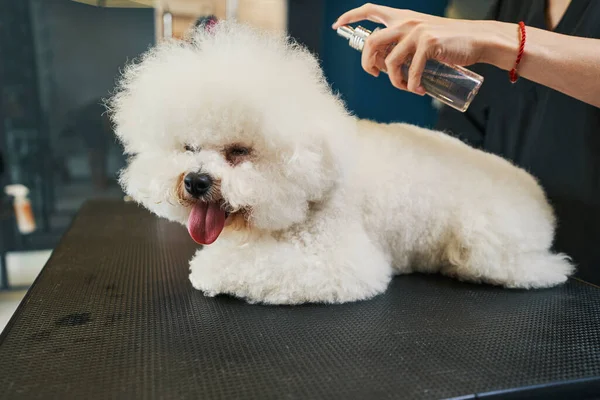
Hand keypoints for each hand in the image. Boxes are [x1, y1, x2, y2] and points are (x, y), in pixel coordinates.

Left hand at [332, 3, 494, 93]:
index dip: (351, 16)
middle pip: (371, 42)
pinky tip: (417, 90)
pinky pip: (410, 70)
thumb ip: (404, 45)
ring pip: (389, 61)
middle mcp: (406, 21)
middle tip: (375, 74)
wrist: (478, 39)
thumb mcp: (422, 38)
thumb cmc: (449, 43)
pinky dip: (411, 85)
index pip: (371, 10)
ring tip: (405, 87)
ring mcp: (417, 32)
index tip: (337, 25)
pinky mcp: (429, 44)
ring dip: (394, 81)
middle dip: (367, 63)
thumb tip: (385, 66)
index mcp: (403, 17)